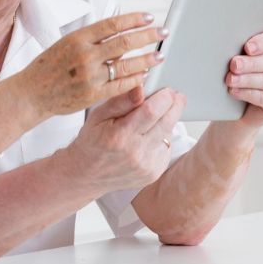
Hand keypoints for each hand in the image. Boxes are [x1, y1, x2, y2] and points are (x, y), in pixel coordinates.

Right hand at [13, 12, 163, 117]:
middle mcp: (85, 55)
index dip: (134, 19)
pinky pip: (121, 85)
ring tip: (160, 55)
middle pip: (125, 42)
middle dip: (148, 36)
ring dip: (147, 59)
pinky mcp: (93, 95)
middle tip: (163, 32)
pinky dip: (135, 79)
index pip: (113, 24)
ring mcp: (90, 76)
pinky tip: (144, 74)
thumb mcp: (67, 44)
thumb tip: (121, 32)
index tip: (149, 17)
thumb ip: (92, 40)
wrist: (31, 93)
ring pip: (126, 65)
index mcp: (78, 38)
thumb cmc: (49, 67)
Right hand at [63, 86, 184, 193]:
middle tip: (176, 96)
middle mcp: (135, 152)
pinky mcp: (153, 173)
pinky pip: (165, 149)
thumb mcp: (98, 116)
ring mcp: (146, 165)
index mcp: (119, 135)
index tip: (167, 90)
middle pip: (166, 122)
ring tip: (159, 114)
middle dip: (175, 106)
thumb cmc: (91, 142)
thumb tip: (140, 88)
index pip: (151, 111)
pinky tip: (149, 135)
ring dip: (168, 121)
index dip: (164, 98)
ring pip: (168, 135)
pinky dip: (162, 138)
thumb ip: (121, 101)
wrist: (86, 175)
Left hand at [226, 30, 262, 126]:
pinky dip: (248, 94)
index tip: (247, 47)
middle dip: (251, 63)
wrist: (244, 104)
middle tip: (234, 65)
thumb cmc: (244, 73)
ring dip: (247, 80)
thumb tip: (229, 44)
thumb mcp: (245, 59)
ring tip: (230, 80)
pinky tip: (235, 91)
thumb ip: (243, 51)